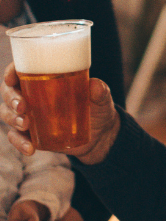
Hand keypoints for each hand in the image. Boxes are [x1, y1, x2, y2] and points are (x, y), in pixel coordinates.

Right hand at [1, 63, 120, 164]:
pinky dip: (19, 143)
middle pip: (9, 93)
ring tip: (25, 125)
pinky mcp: (31, 134)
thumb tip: (95, 85)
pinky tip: (30, 148)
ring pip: (7, 114)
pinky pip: (16, 138)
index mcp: (45, 79)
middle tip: (22, 107)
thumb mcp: (101, 98)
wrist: (100, 134)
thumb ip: (100, 91)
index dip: (11, 72)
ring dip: (12, 119)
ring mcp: (30, 115)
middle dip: (11, 98)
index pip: (21, 71)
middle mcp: (32, 95)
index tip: (11, 78)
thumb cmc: (97, 107)